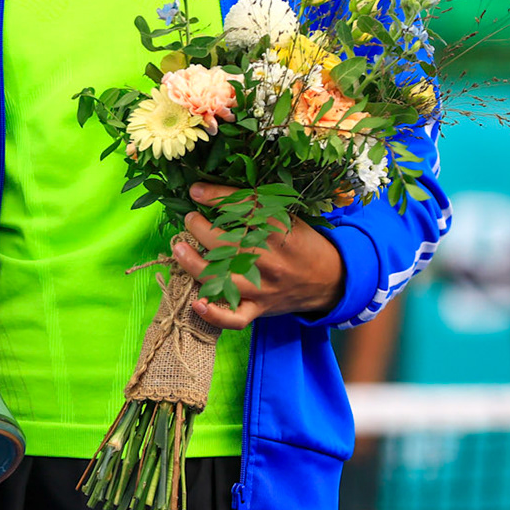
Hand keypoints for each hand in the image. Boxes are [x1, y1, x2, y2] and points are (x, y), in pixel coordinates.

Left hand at [172, 182, 344, 329]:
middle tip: (190, 219)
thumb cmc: (300, 244)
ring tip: (177, 248)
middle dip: (198, 227)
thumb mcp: (287, 217)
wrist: (331, 280)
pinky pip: (235, 318)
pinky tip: (197, 303)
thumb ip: (255, 205)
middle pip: (225, 242)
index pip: (243, 210)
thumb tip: (212, 191)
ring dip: (192, 263)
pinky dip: (214, 315)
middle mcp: (268, 259)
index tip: (195, 192)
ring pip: (220, 278)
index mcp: (279, 232)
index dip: (216, 198)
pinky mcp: (259, 308)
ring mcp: (262, 286)